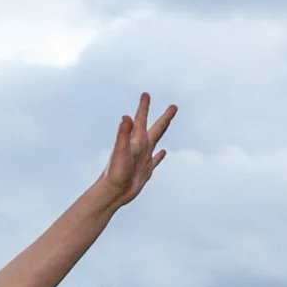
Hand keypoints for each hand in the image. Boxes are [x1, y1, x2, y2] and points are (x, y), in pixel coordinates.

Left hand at [92, 93, 176, 211]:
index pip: (141, 119)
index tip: (145, 94)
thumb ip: (122, 134)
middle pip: (155, 128)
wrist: (113, 192)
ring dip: (163, 130)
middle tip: (174, 106)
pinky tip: (162, 152)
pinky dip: (160, 156)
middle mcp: (140, 147)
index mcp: (135, 140)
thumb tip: (126, 116)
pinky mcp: (146, 170)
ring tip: (168, 123)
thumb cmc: (114, 172)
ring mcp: (143, 158)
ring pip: (157, 140)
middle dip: (164, 117)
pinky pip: (155, 160)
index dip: (144, 107)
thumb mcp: (120, 151)